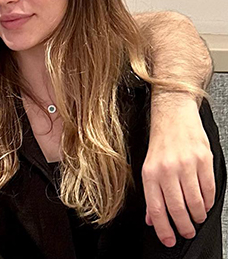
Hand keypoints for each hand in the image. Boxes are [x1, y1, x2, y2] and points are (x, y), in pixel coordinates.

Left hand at [142, 92, 214, 246]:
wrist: (174, 116)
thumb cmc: (161, 143)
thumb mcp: (148, 167)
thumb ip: (151, 194)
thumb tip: (151, 218)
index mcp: (150, 173)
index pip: (156, 208)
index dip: (163, 228)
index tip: (169, 239)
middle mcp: (167, 170)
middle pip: (177, 208)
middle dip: (183, 227)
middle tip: (187, 233)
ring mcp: (186, 165)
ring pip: (195, 202)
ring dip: (197, 216)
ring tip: (196, 219)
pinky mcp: (203, 160)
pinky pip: (208, 189)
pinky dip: (208, 202)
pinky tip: (204, 204)